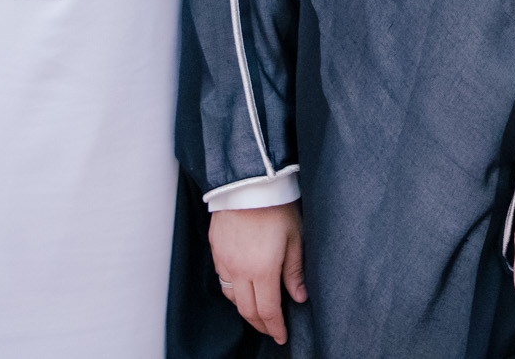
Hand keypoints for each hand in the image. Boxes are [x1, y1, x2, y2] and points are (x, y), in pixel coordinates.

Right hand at [209, 202, 305, 344]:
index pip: (267, 311)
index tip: (282, 336)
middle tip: (272, 329)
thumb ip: (295, 271)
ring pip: (231, 296)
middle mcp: (238, 270)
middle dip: (260, 324)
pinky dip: (233, 288)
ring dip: (245, 307)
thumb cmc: (277, 204)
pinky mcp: (215, 248)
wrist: (249, 179)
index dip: (275, 327)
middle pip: (246, 310)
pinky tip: (243, 285)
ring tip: (258, 309)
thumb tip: (299, 297)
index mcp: (262, 269)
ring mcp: (224, 259)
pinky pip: (222, 277)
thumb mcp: (296, 237)